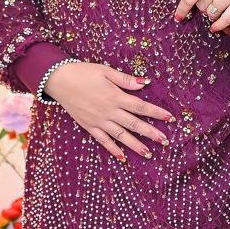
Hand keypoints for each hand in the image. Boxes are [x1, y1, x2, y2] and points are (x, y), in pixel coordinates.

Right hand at [45, 62, 174, 161]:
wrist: (59, 80)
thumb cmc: (83, 72)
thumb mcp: (106, 71)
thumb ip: (125, 79)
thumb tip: (144, 83)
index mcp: (116, 96)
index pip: (141, 106)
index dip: (156, 112)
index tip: (170, 118)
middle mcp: (109, 111)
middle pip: (134, 123)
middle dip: (151, 133)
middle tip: (165, 141)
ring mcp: (99, 121)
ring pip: (121, 135)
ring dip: (135, 145)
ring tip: (149, 153)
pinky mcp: (89, 126)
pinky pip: (103, 140)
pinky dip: (113, 149)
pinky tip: (122, 157)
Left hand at [173, 0, 229, 31]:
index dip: (182, 9)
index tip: (178, 18)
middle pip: (201, 6)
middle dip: (202, 6)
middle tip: (209, 0)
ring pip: (212, 13)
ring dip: (211, 14)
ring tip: (216, 7)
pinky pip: (226, 19)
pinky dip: (219, 25)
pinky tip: (215, 28)